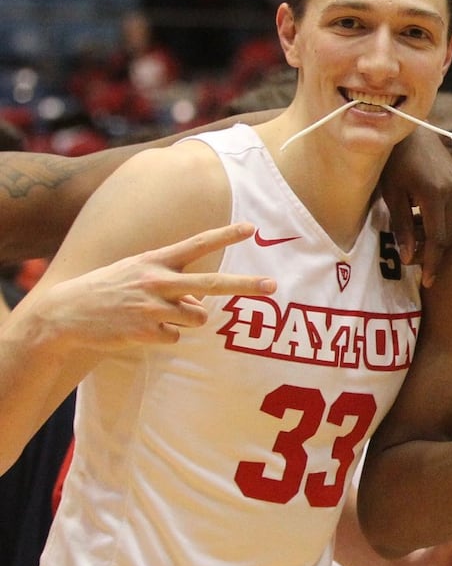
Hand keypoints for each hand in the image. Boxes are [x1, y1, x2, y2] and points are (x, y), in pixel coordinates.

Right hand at [28, 222, 274, 348]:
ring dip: (185, 320)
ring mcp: (152, 307)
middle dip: (245, 285)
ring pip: (197, 318)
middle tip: (273, 286)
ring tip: (153, 315)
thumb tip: (203, 307)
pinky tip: (139, 329)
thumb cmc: (107, 290)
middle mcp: (157, 281)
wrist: (64, 314)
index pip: (196, 244)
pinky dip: (164, 336)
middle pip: (212, 283)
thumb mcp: (136, 272)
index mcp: (155, 261)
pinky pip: (176, 338)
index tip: (251, 227)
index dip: (225, 234)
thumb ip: (172, 282)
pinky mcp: (146, 331)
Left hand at [380, 129, 451, 287]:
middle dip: (432, 254)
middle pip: (448, 236)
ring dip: (435, 239)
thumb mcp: (391, 194)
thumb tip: (408, 257)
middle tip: (414, 264)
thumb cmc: (392, 160)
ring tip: (414, 243)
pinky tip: (422, 224)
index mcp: (435, 195)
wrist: (409, 130)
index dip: (432, 263)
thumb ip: (402, 226)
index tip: (428, 281)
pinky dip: (440, 224)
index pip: (438, 240)